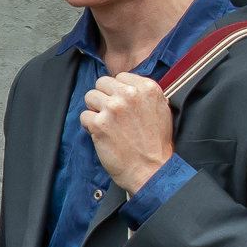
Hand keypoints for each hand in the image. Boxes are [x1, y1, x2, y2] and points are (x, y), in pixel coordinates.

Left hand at [81, 71, 175, 194]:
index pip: (120, 76)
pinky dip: (89, 126)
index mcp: (147, 88)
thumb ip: (144, 94)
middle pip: (101, 83)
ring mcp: (113, 108)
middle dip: (103, 97)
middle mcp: (129, 94)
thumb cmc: (156, 143)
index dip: (117, 91)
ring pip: (90, 96)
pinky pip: (84, 116)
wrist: (152, 169)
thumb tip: (128, 85)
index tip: (121, 104)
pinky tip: (101, 135)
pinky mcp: (99, 124)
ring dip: (95, 110)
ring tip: (107, 124)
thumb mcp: (161, 109)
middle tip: (111, 114)